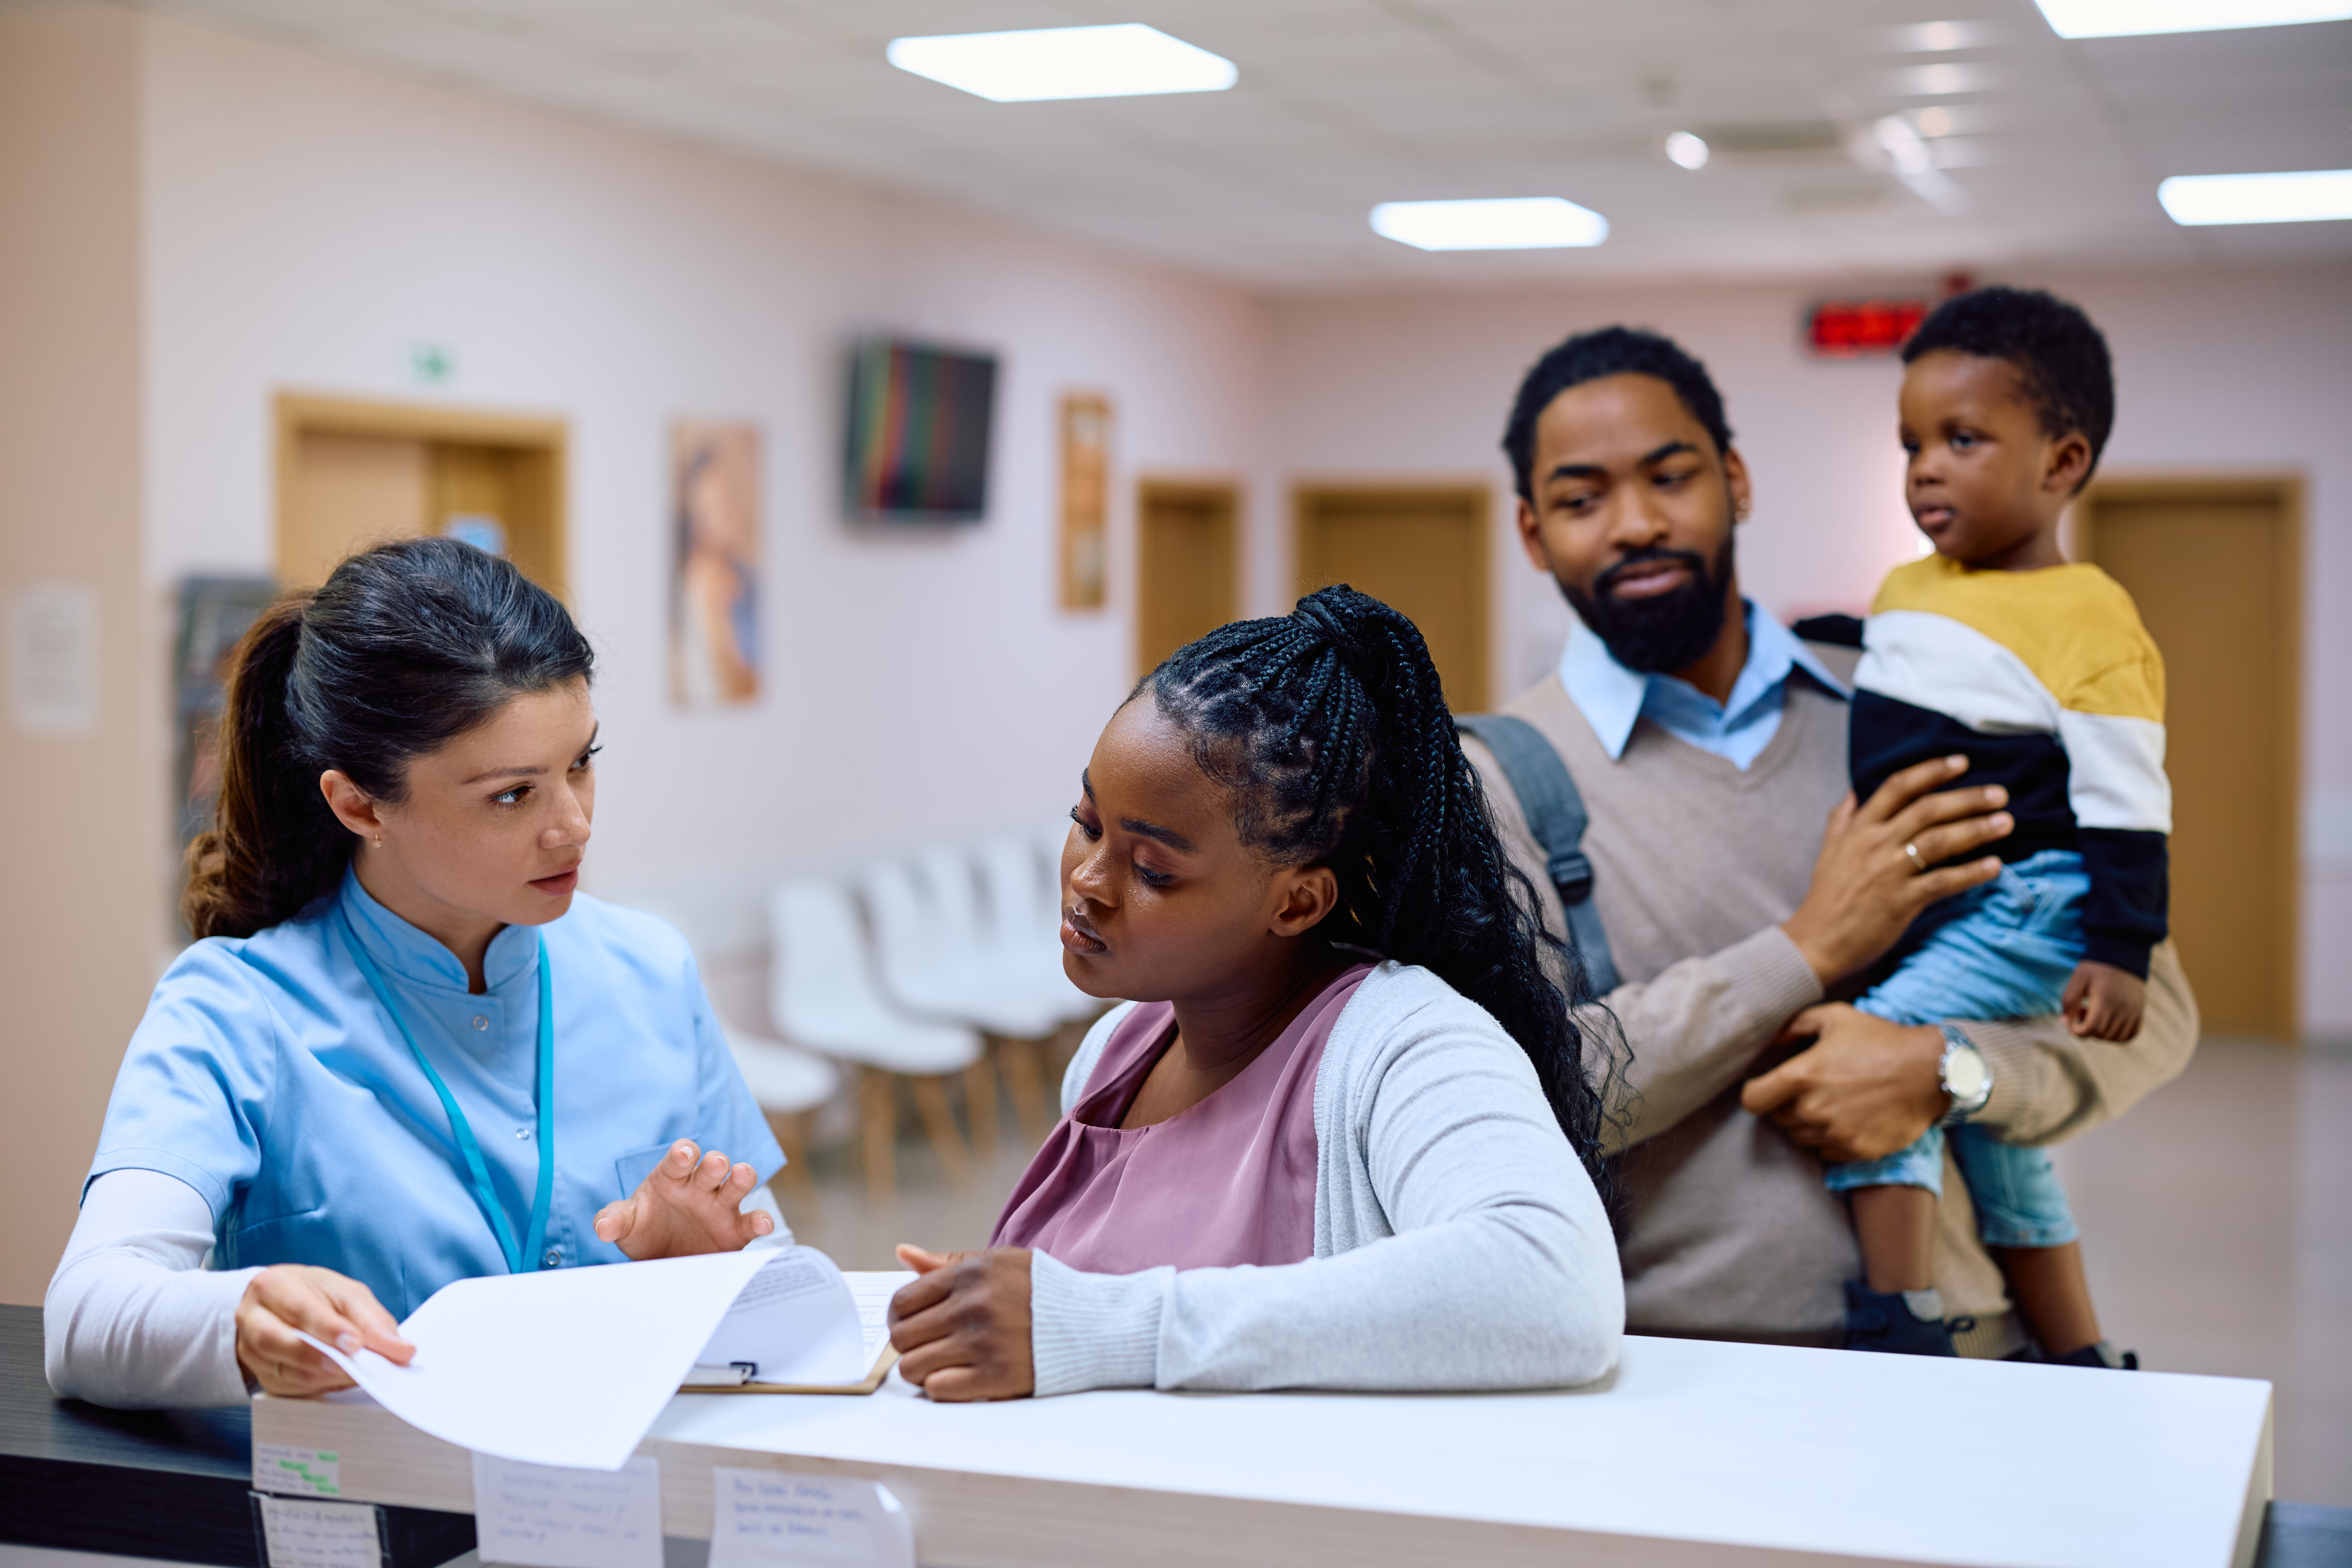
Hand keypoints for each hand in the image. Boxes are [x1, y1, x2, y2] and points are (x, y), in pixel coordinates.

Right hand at [236, 1264, 412, 1396]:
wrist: (276, 1305)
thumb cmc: (313, 1294)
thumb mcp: (344, 1292)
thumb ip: (371, 1318)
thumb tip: (400, 1349)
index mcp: (272, 1286)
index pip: (299, 1309)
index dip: (329, 1329)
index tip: (356, 1343)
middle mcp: (253, 1319)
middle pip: (277, 1341)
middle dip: (319, 1357)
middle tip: (355, 1367)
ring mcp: (250, 1352)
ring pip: (283, 1371)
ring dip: (324, 1376)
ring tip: (358, 1375)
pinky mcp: (261, 1376)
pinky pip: (289, 1388)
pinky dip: (320, 1387)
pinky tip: (341, 1381)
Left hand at [593, 1140, 773, 1258]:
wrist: (663, 1260)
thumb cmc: (645, 1231)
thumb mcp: (626, 1225)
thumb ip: (614, 1220)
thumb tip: (603, 1226)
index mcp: (673, 1178)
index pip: (678, 1159)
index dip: (682, 1154)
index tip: (684, 1153)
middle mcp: (700, 1187)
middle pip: (712, 1166)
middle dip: (714, 1163)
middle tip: (715, 1164)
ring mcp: (720, 1206)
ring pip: (737, 1185)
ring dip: (741, 1177)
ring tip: (741, 1175)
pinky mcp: (736, 1230)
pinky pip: (751, 1221)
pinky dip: (761, 1221)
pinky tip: (762, 1225)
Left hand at [887, 1244, 1034, 1401]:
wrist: (1091, 1325)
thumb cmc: (1040, 1291)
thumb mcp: (999, 1262)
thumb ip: (947, 1261)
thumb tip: (902, 1253)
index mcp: (970, 1274)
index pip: (902, 1301)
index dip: (900, 1317)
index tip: (913, 1324)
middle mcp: (973, 1307)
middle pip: (902, 1336)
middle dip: (909, 1344)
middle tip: (929, 1345)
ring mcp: (983, 1343)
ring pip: (913, 1367)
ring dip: (923, 1369)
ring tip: (944, 1362)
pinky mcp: (996, 1376)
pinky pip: (937, 1389)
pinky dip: (942, 1387)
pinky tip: (961, 1377)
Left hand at [1739, 1004, 1949, 1162]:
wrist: (1931, 1071)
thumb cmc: (1881, 1039)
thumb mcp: (1835, 1017)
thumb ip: (1794, 1026)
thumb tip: (1768, 1039)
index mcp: (1801, 1077)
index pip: (1752, 1100)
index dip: (1756, 1093)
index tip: (1767, 1088)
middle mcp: (1813, 1110)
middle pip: (1776, 1119)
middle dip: (1784, 1105)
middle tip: (1807, 1091)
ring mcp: (1835, 1133)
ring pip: (1800, 1137)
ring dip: (1806, 1123)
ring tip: (1829, 1103)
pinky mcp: (1856, 1151)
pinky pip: (1825, 1151)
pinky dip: (1829, 1138)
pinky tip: (1846, 1119)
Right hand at [1780, 755, 2012, 986]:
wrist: (1816, 941)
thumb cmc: (1826, 897)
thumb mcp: (1829, 850)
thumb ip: (1842, 819)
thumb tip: (1852, 792)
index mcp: (1859, 828)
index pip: (1898, 787)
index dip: (1931, 771)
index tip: (1962, 762)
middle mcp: (1875, 843)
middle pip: (1927, 809)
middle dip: (1967, 798)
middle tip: (2000, 793)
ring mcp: (1889, 871)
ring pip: (1939, 841)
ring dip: (1976, 829)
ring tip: (2006, 822)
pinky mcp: (1902, 901)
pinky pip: (1943, 881)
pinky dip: (1971, 873)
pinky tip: (1995, 866)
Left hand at [2063, 961, 2144, 1040]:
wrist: (2122, 955)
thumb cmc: (2096, 968)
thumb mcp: (2078, 979)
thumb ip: (2068, 1001)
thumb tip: (2065, 1023)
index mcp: (2106, 1000)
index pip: (2092, 1028)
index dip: (2078, 1031)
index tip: (2072, 1024)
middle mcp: (2123, 1008)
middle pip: (2102, 1034)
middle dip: (2087, 1030)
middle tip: (2082, 1012)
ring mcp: (2134, 1012)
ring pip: (2116, 1037)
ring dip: (2101, 1033)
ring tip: (2095, 1015)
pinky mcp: (2140, 1012)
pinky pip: (2130, 1035)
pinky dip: (2117, 1036)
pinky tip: (2108, 1024)